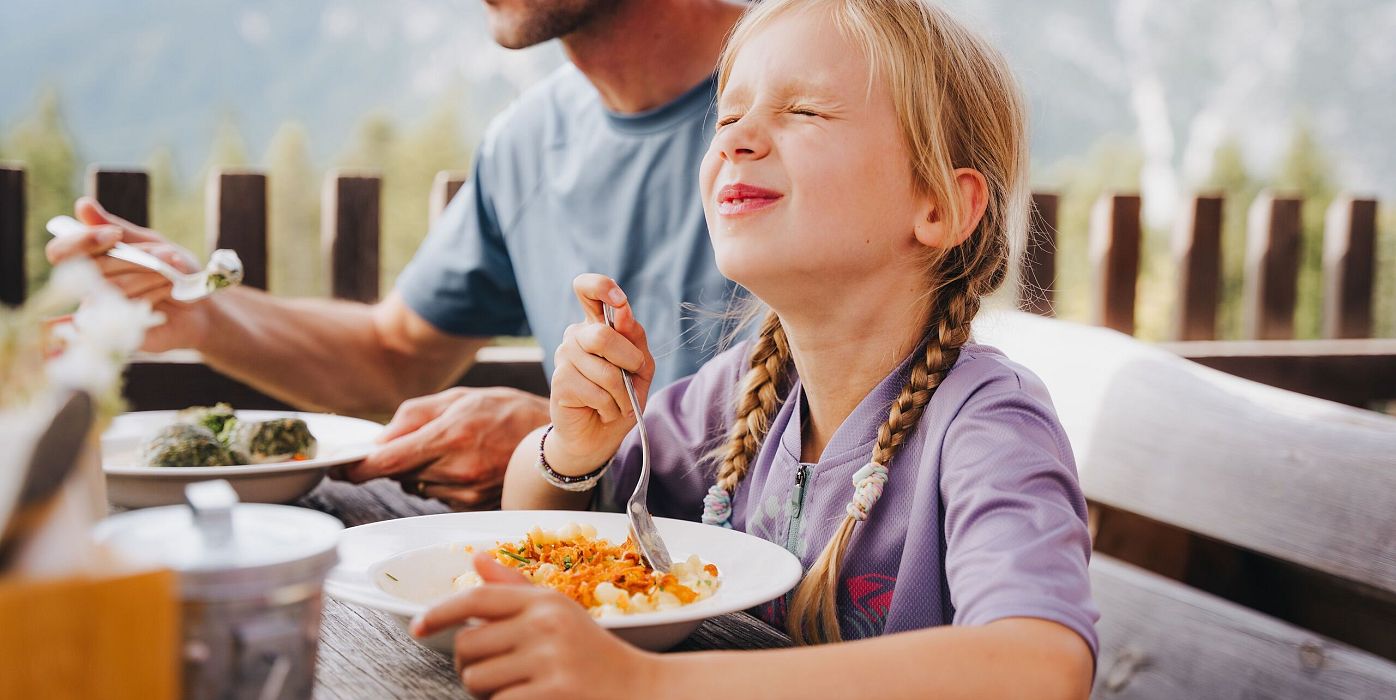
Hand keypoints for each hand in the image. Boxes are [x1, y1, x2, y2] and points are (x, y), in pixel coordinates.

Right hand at [44, 197, 210, 351]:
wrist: (203, 307)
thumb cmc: (174, 273)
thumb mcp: (151, 244)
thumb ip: (116, 227)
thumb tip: (82, 205)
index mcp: (92, 262)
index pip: (62, 252)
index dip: (83, 242)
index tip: (115, 234)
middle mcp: (90, 288)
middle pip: (94, 268)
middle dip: (134, 258)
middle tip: (166, 254)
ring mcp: (102, 312)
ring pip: (113, 288)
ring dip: (149, 274)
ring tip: (173, 271)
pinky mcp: (119, 332)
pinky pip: (127, 310)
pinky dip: (153, 294)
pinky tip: (170, 290)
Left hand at [336, 386, 548, 509]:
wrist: (556, 438)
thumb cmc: (508, 411)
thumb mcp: (460, 397)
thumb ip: (414, 415)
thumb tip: (379, 440)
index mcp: (449, 436)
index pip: (387, 462)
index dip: (356, 469)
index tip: (340, 470)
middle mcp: (457, 469)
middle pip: (400, 476)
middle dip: (399, 460)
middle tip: (421, 441)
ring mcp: (468, 492)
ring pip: (419, 488)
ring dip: (422, 471)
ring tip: (454, 449)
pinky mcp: (477, 506)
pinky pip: (441, 497)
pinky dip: (443, 482)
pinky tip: (467, 464)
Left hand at [413, 552, 662, 698]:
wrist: (640, 690)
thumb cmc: (594, 655)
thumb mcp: (559, 613)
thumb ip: (515, 589)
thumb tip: (476, 557)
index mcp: (544, 601)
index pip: (477, 598)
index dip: (439, 612)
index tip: (416, 627)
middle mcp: (545, 624)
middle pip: (466, 647)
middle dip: (471, 667)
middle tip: (498, 675)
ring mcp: (549, 660)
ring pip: (477, 680)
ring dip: (488, 694)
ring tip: (519, 690)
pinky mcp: (553, 694)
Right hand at [546, 274, 654, 473]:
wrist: (598, 437)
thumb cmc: (621, 398)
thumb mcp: (640, 368)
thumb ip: (635, 339)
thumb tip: (623, 311)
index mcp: (597, 324)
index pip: (588, 288)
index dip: (602, 288)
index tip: (620, 303)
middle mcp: (576, 335)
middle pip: (603, 335)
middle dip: (629, 362)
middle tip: (632, 380)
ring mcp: (564, 356)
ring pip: (606, 370)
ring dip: (623, 394)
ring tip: (617, 404)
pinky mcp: (559, 381)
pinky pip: (597, 392)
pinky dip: (610, 407)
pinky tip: (603, 411)